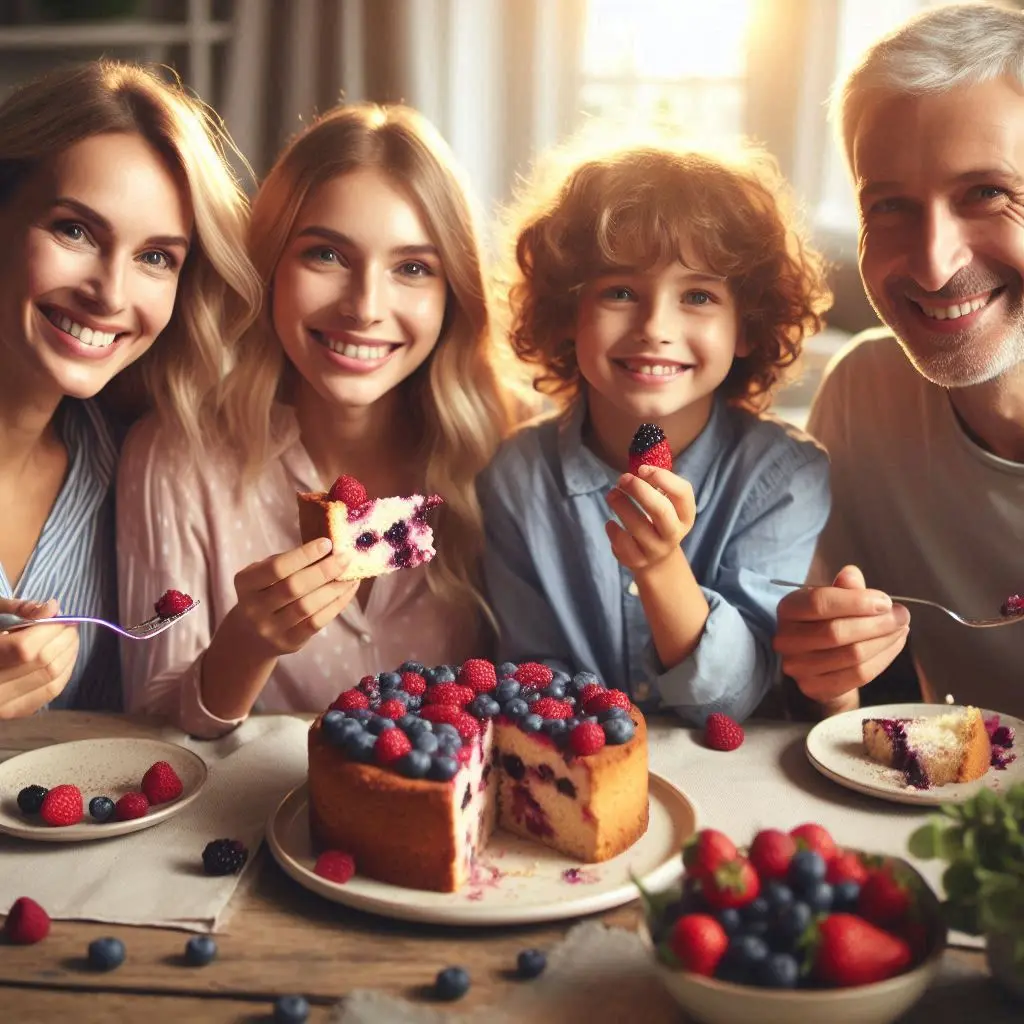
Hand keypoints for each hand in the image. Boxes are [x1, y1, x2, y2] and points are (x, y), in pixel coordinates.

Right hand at [0, 598, 78, 718]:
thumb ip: (18, 610)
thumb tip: (52, 608)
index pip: (25, 648)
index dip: (51, 630)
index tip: (63, 617)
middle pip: (42, 663)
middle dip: (65, 640)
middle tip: (70, 626)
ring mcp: (2, 705)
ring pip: (50, 680)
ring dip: (69, 655)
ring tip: (71, 639)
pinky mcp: (13, 712)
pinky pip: (49, 693)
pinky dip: (64, 672)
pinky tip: (66, 658)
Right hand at [230, 538, 358, 657]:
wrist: (250, 636)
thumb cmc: (264, 593)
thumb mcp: (263, 575)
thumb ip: (288, 562)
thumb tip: (328, 549)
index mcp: (246, 583)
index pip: (277, 568)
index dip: (304, 555)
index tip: (327, 543)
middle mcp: (254, 608)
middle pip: (294, 587)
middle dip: (324, 570)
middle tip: (346, 557)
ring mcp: (270, 628)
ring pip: (308, 606)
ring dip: (334, 588)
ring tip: (351, 575)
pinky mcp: (289, 642)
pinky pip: (317, 622)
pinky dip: (337, 604)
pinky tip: (348, 590)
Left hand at [605, 465, 695, 574]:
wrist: (657, 560)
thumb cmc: (659, 521)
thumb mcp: (666, 505)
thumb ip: (657, 486)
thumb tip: (639, 470)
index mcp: (685, 515)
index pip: (683, 493)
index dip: (663, 477)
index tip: (642, 469)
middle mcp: (674, 533)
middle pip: (660, 510)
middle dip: (639, 490)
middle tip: (623, 479)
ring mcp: (656, 549)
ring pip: (638, 526)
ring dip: (621, 505)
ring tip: (612, 494)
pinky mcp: (637, 559)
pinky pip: (622, 543)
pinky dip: (613, 530)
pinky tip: (611, 522)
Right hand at [773, 565, 910, 704]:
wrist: (817, 661)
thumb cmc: (828, 620)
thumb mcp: (834, 597)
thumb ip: (844, 587)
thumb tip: (851, 575)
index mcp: (788, 609)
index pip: (819, 603)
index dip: (856, 602)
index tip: (886, 602)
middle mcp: (786, 639)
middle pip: (836, 632)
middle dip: (877, 623)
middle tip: (902, 616)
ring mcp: (798, 667)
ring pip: (851, 655)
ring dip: (885, 641)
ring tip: (901, 628)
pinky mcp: (815, 687)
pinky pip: (858, 675)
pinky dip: (883, 659)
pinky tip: (895, 645)